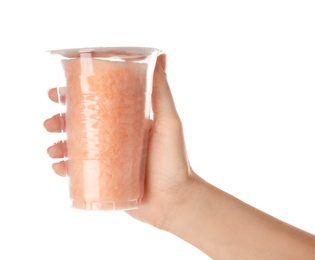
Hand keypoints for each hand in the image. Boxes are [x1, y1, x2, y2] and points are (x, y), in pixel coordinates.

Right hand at [43, 55, 196, 228]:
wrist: (176, 201)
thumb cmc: (175, 161)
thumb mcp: (169, 122)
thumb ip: (162, 92)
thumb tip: (161, 55)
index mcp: (127, 122)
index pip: (96, 104)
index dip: (74, 97)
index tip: (57, 91)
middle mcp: (116, 139)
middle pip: (80, 126)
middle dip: (59, 122)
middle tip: (49, 121)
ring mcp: (108, 160)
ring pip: (75, 149)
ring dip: (57, 145)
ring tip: (52, 148)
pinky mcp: (104, 180)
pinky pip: (79, 173)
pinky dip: (65, 170)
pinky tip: (58, 167)